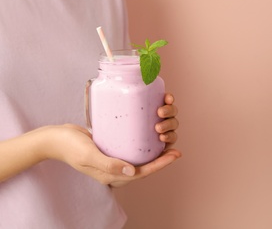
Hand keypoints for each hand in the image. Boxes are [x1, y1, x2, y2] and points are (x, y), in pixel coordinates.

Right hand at [45, 93, 180, 186]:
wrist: (55, 138)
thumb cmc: (69, 146)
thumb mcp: (88, 154)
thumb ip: (109, 164)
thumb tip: (133, 171)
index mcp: (110, 176)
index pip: (141, 173)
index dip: (160, 165)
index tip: (174, 155)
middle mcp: (113, 171)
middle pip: (143, 168)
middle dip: (161, 160)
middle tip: (175, 149)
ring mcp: (112, 161)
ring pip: (138, 160)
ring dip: (153, 153)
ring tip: (166, 142)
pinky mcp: (111, 151)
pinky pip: (130, 151)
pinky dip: (141, 146)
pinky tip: (149, 136)